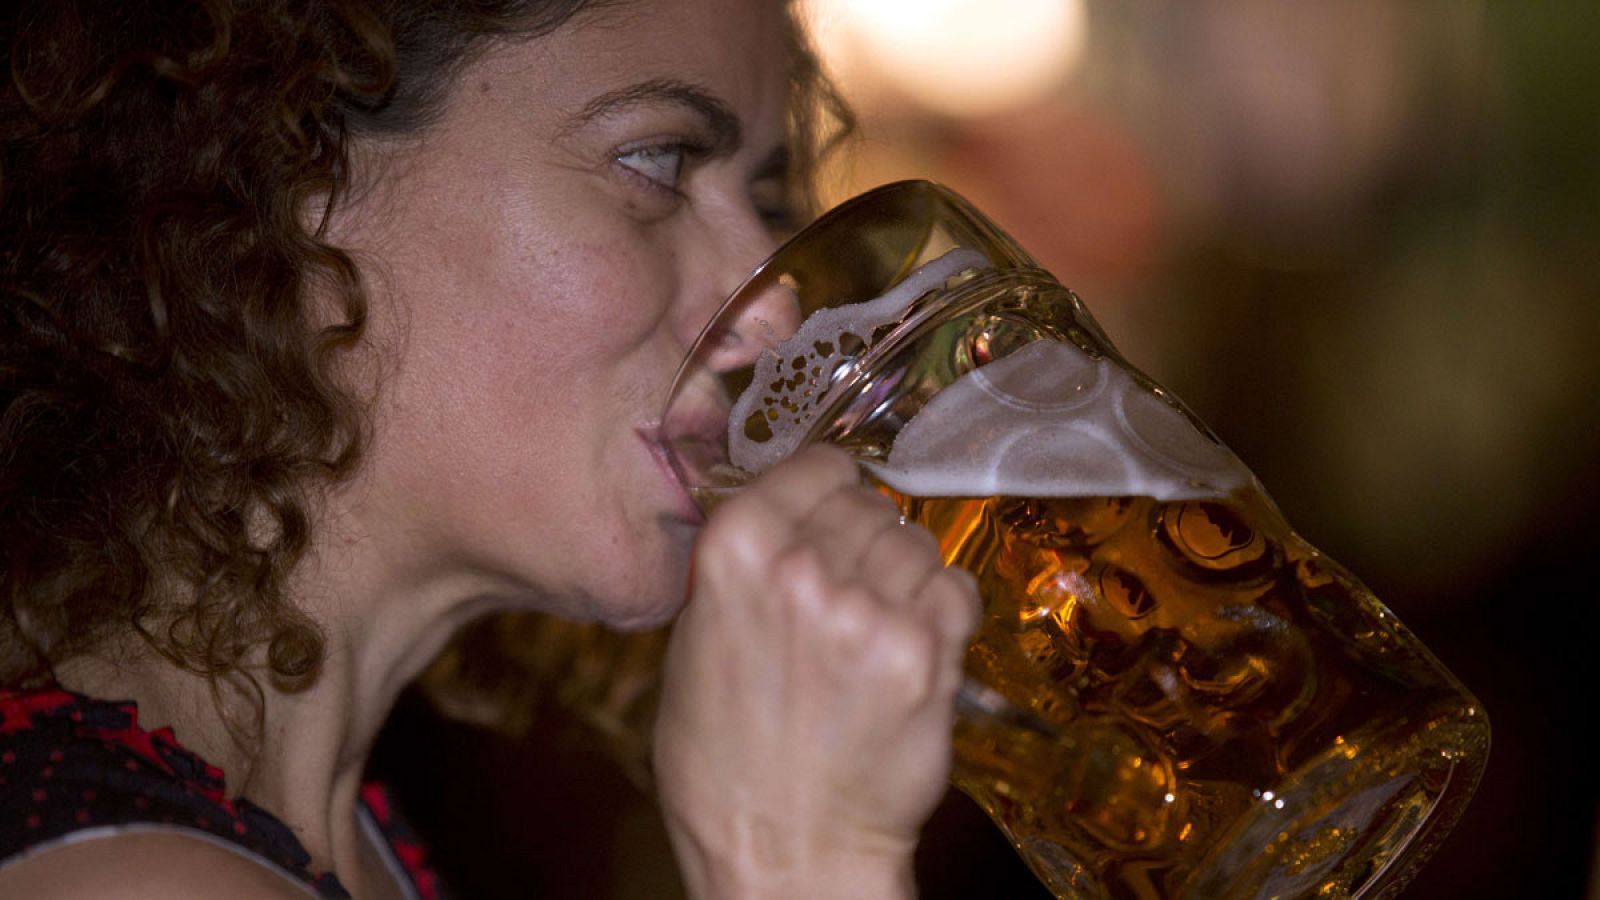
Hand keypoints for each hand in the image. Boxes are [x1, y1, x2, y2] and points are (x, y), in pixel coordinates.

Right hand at [654, 445, 979, 899]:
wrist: (781, 850)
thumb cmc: (725, 763)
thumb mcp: (695, 644)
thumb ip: (744, 571)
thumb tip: (788, 521)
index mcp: (734, 552)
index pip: (816, 465)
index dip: (830, 489)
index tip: (834, 507)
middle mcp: (802, 568)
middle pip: (869, 506)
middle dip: (865, 542)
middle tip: (853, 591)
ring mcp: (869, 609)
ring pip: (916, 544)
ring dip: (906, 577)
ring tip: (879, 628)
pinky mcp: (926, 654)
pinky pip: (955, 589)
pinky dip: (943, 610)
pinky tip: (913, 647)